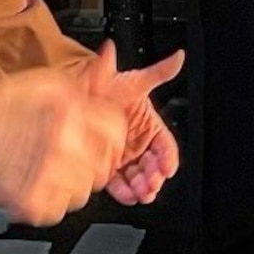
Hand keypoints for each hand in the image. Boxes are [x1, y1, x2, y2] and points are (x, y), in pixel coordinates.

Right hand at [0, 68, 129, 226]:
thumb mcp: (47, 81)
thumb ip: (86, 80)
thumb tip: (111, 62)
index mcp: (70, 114)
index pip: (117, 130)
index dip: (109, 131)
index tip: (100, 134)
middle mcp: (64, 147)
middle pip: (105, 165)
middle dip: (92, 157)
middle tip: (71, 152)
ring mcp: (49, 179)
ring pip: (85, 191)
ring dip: (72, 181)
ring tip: (49, 167)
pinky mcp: (33, 203)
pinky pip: (60, 210)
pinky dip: (50, 199)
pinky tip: (36, 181)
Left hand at [80, 40, 183, 203]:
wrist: (76, 94)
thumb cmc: (108, 87)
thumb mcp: (132, 81)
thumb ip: (156, 73)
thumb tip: (178, 58)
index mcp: (149, 126)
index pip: (165, 145)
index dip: (168, 157)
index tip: (167, 167)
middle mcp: (138, 143)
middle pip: (153, 165)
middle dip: (155, 176)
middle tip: (152, 182)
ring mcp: (123, 156)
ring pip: (138, 177)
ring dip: (142, 187)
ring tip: (141, 192)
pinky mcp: (107, 167)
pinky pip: (119, 182)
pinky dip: (124, 191)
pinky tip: (127, 195)